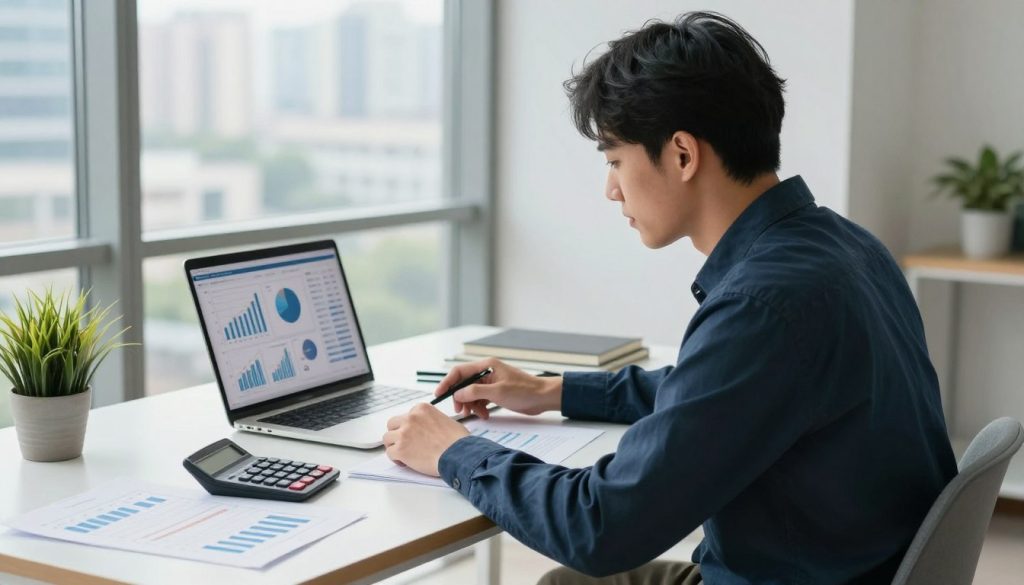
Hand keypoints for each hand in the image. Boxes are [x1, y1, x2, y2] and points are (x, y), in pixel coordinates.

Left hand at [383, 403, 469, 476]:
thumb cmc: (457, 440)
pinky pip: (389, 453)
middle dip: (397, 433)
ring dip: (394, 445)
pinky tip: (405, 462)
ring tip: (403, 453)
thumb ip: (430, 420)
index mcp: (421, 409)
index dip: (409, 427)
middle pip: (392, 424)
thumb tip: (426, 429)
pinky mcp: (400, 449)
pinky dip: (396, 458)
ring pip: (387, 438)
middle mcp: (410, 418)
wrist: (458, 454)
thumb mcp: (445, 419)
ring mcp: (403, 433)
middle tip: (405, 443)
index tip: (414, 435)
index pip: (406, 415)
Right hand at [434, 358, 562, 419]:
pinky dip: (480, 408)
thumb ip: (474, 392)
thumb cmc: (524, 391)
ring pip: (471, 394)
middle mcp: (486, 372)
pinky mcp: (495, 392)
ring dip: (471, 405)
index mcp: (486, 366)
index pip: (459, 372)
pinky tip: (485, 414)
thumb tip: (457, 394)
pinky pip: (480, 399)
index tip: (439, 395)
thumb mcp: (497, 392)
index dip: (447, 383)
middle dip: (460, 398)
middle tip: (460, 410)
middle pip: (463, 384)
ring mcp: (491, 382)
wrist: (542, 397)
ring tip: (478, 414)